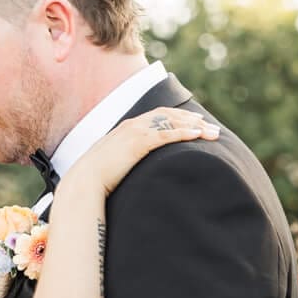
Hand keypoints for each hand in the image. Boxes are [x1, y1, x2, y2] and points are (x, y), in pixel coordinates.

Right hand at [77, 106, 219, 197]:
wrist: (84, 181)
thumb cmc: (97, 177)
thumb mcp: (114, 163)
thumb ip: (126, 159)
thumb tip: (134, 168)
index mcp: (127, 128)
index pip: (158, 116)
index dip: (178, 117)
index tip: (195, 121)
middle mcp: (133, 125)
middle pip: (169, 116)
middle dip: (192, 120)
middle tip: (211, 127)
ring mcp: (135, 132)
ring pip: (171, 123)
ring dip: (194, 126)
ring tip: (212, 132)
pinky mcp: (138, 143)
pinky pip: (166, 134)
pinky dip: (183, 133)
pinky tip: (197, 135)